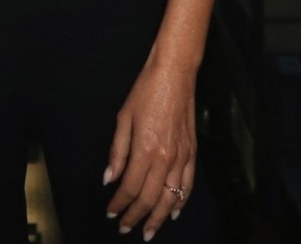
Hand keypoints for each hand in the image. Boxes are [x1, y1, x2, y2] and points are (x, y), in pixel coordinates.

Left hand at [103, 61, 196, 239]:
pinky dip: (181, 201)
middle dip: (136, 216)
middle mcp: (166, 158)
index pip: (130, 187)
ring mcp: (182, 156)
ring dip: (158, 217)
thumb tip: (109, 178)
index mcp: (146, 149)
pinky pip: (188, 184)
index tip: (111, 212)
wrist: (175, 73)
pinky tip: (173, 211)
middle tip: (125, 228)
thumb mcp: (124, 116)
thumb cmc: (146, 90)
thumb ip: (117, 151)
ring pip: (170, 197)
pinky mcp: (192, 151)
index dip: (119, 203)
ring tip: (148, 230)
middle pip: (149, 198)